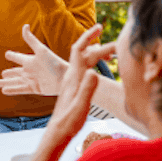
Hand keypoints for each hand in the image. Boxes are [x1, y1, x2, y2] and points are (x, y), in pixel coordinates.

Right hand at [0, 24, 68, 96]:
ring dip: (6, 83)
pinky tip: (4, 91)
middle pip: (15, 72)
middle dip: (8, 73)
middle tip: (1, 75)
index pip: (18, 57)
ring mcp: (32, 80)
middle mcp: (30, 70)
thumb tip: (25, 25)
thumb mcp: (41, 50)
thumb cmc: (54, 62)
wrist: (65, 77)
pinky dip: (12, 90)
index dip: (12, 56)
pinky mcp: (35, 89)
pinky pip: (20, 89)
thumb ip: (31, 40)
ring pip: (15, 82)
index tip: (7, 54)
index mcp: (30, 60)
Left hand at [43, 24, 115, 145]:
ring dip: (89, 50)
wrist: (57, 134)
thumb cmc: (68, 122)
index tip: (99, 27)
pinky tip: (91, 67)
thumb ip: (86, 89)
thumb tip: (92, 72)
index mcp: (72, 78)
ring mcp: (70, 83)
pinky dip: (87, 63)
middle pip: (79, 52)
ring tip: (104, 45)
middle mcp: (69, 77)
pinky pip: (80, 70)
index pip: (79, 51)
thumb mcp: (79, 106)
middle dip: (90, 39)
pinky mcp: (71, 90)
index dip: (88, 37)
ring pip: (79, 61)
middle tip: (101, 29)